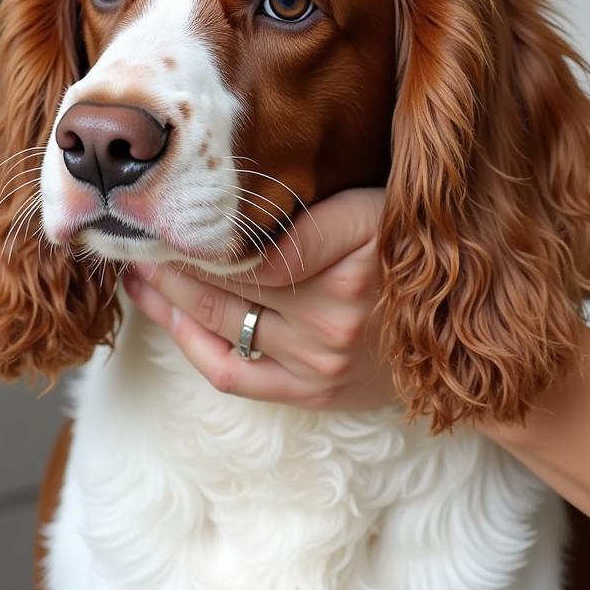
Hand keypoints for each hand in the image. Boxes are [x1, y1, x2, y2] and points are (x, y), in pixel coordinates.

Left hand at [122, 188, 395, 409]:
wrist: (458, 337)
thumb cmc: (407, 256)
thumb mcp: (379, 207)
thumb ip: (318, 207)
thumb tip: (235, 197)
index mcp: (357, 250)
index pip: (252, 244)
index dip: (196, 232)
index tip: (163, 209)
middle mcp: (337, 310)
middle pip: (226, 281)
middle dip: (170, 258)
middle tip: (131, 234)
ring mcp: (322, 359)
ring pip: (221, 323)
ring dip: (169, 297)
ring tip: (137, 271)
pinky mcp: (314, 391)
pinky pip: (233, 372)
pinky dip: (193, 345)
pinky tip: (170, 318)